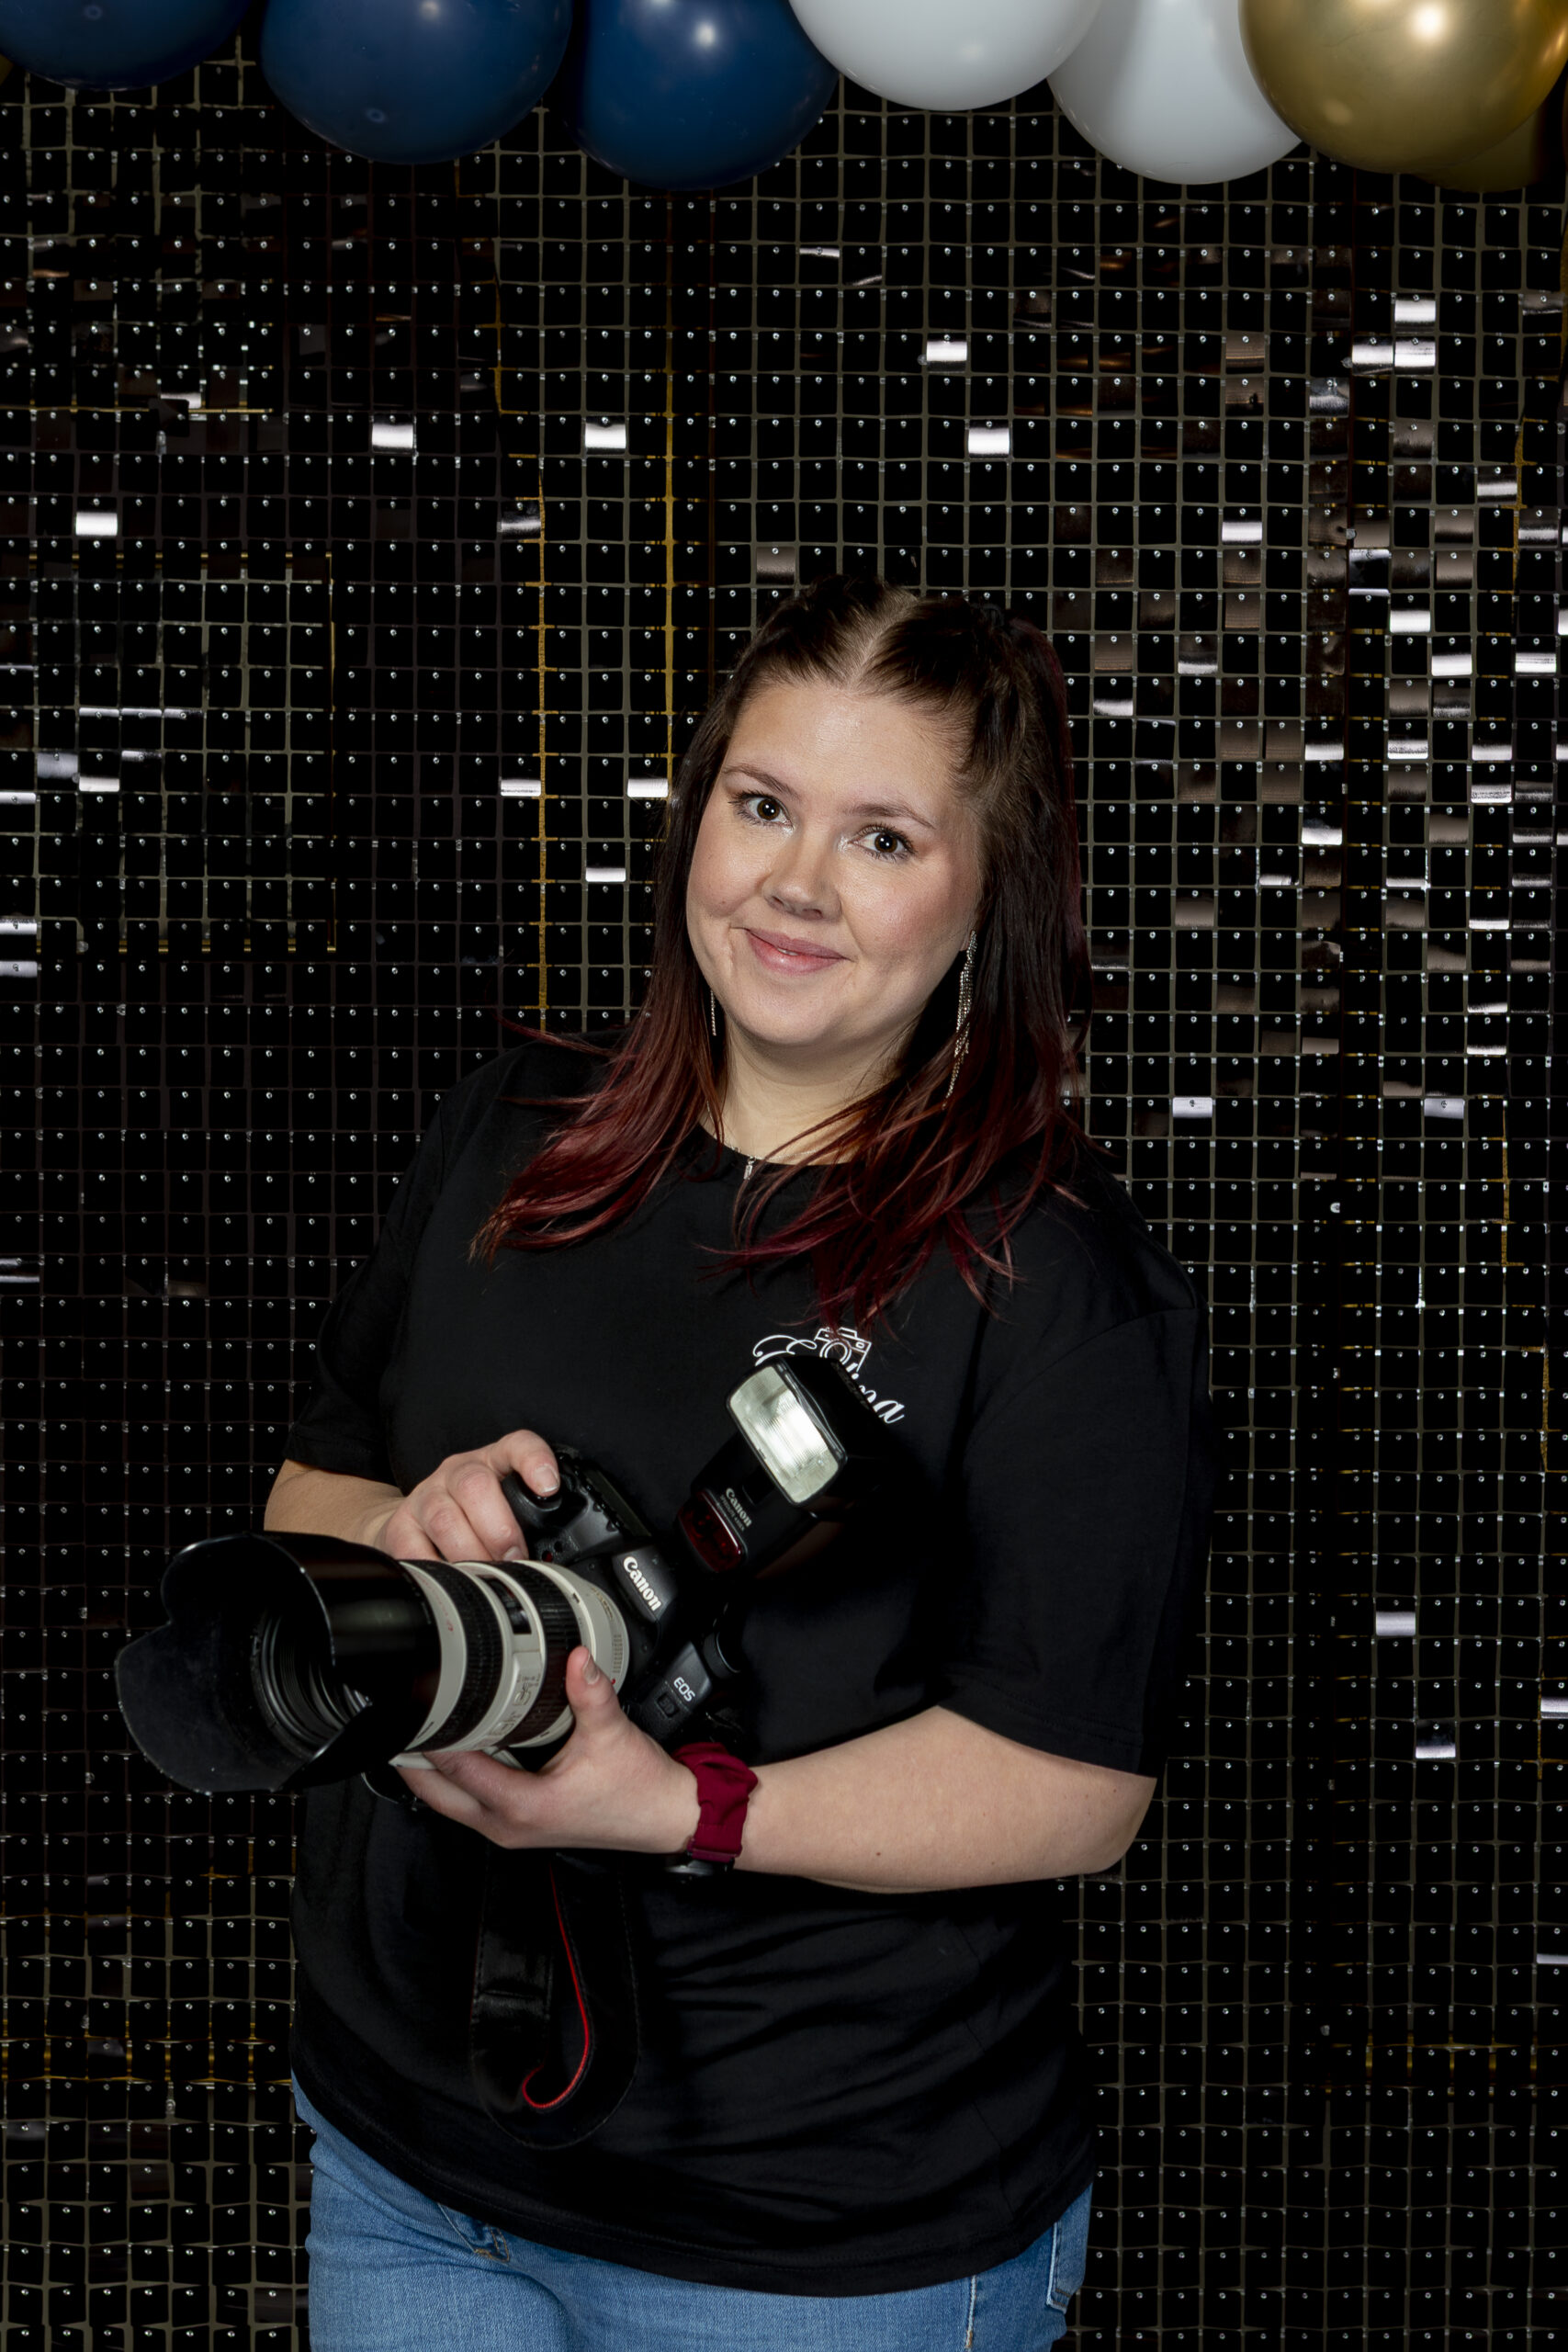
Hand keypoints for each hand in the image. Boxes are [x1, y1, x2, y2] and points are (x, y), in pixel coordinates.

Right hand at [367, 1428, 562, 1563]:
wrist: (414, 1521)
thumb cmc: (471, 1516)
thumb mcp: (505, 1506)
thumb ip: (530, 1520)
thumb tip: (555, 1560)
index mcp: (491, 1462)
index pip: (517, 1446)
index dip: (534, 1461)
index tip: (548, 1487)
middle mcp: (456, 1473)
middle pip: (474, 1486)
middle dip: (499, 1529)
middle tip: (515, 1556)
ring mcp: (425, 1497)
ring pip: (444, 1518)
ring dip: (470, 1552)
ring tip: (487, 1574)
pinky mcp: (400, 1525)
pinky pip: (413, 1547)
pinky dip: (436, 1568)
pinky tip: (452, 1579)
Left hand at [400, 1647, 701, 1856]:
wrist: (664, 1817)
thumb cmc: (638, 1789)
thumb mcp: (612, 1734)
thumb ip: (591, 1693)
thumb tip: (577, 1656)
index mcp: (524, 1806)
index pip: (458, 1769)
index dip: (430, 1738)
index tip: (415, 1710)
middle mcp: (509, 1825)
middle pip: (437, 1795)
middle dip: (412, 1762)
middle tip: (398, 1722)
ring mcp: (512, 1829)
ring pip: (450, 1803)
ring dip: (430, 1772)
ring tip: (418, 1731)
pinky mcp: (520, 1824)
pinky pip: (471, 1803)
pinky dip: (455, 1779)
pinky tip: (457, 1749)